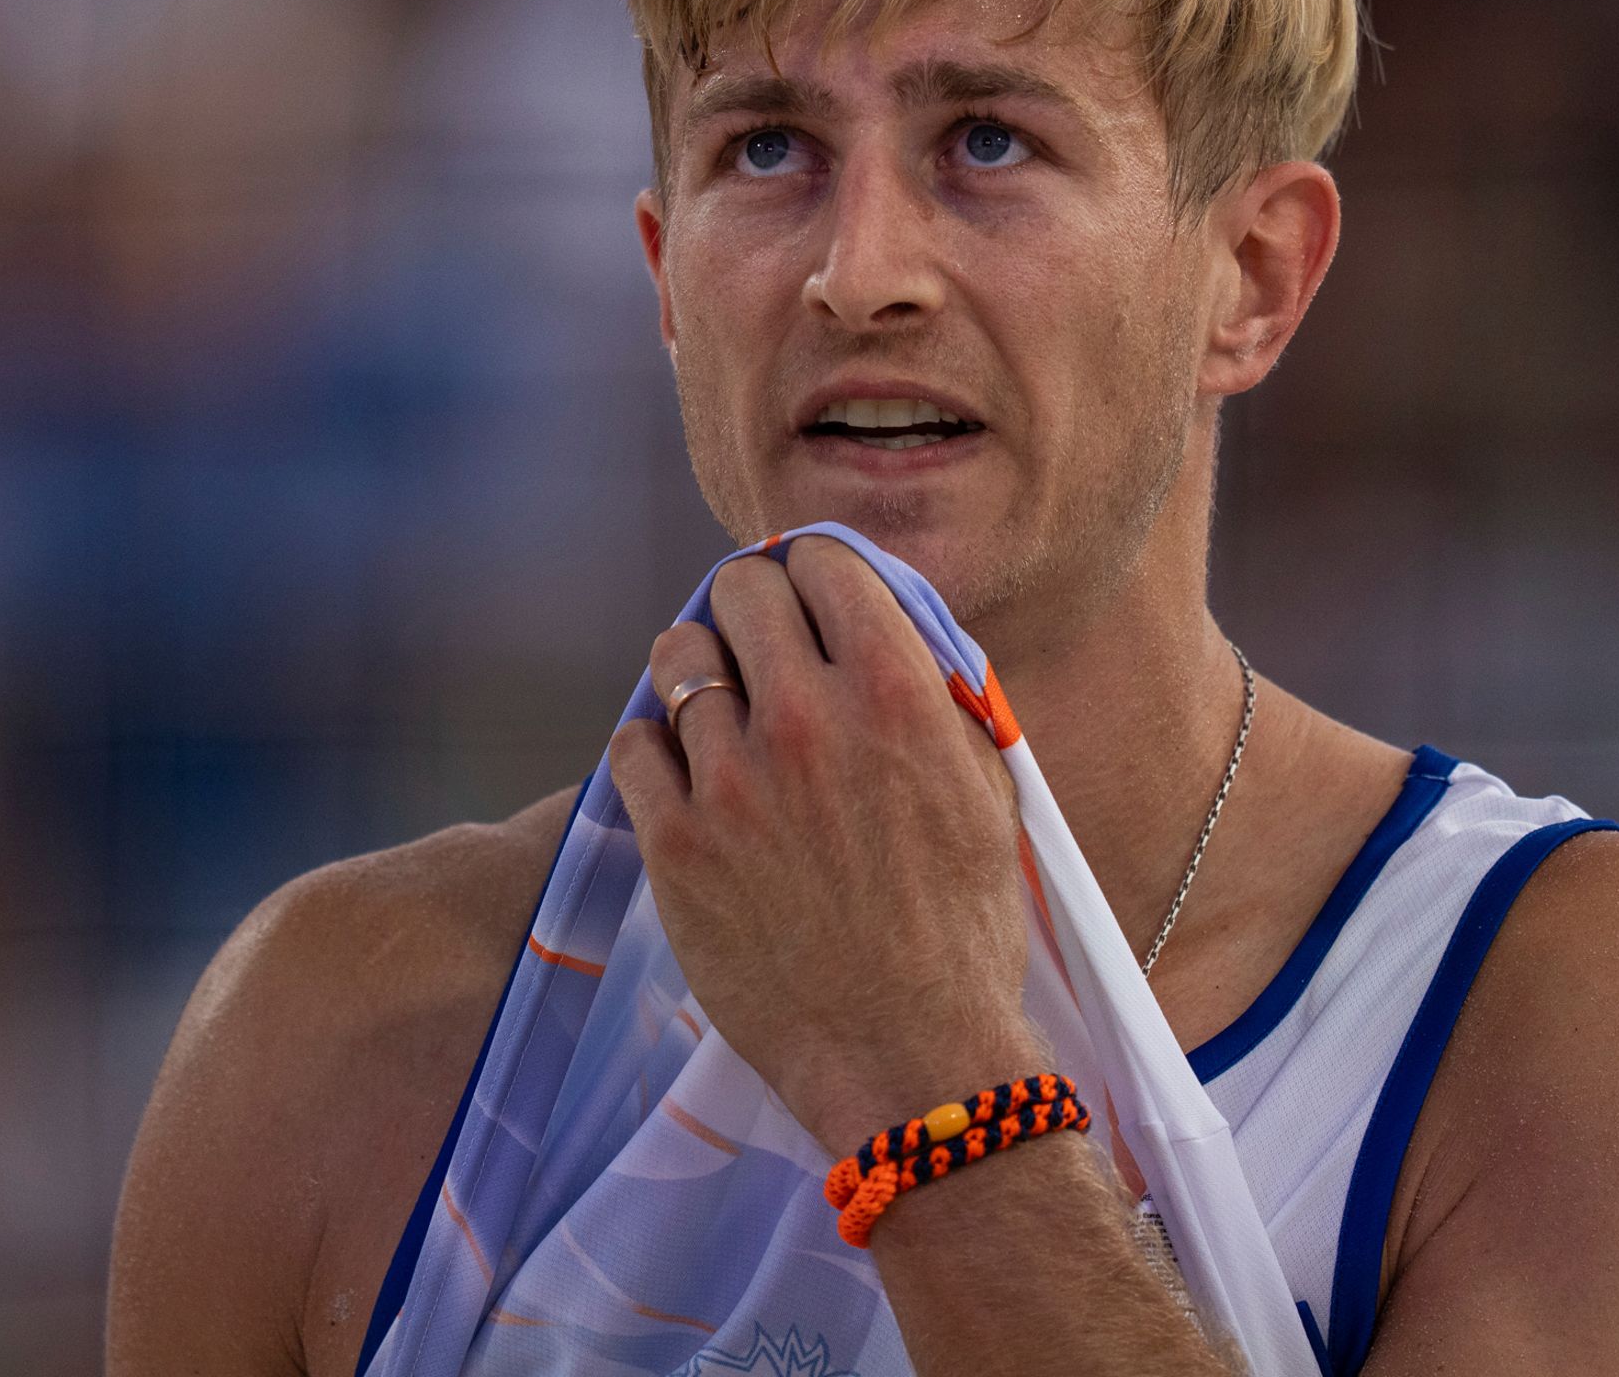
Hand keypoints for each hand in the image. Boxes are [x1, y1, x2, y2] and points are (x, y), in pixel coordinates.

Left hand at [605, 538, 1047, 1154]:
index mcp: (896, 693)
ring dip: (697, 671)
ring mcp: (733, 782)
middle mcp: (808, 720)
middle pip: (740, 589)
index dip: (811, 571)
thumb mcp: (984, 789)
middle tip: (756, 645)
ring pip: (676, 658)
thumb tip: (882, 623)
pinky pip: (634, 744)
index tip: (805, 597)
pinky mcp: (677, 844)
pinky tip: (686, 776)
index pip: (823, 560)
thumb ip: (933, 693)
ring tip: (715, 708)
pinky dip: (656, 748)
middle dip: (748, 606)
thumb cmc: (962, 929)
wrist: (911, 1057)